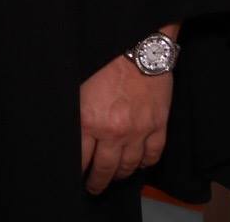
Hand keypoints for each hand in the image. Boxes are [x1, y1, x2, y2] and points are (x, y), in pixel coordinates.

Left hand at [79, 50, 171, 194]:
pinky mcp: (158, 125)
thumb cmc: (104, 57)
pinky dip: (146, 163)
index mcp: (89, 119)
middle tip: (93, 187)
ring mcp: (139, 130)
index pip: (81, 158)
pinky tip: (139, 164)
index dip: (78, 171)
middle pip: (104, 169)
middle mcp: (114, 131)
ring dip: (120, 174)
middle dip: (97, 182)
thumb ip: (77, 110)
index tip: (77, 176)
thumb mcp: (78, 84)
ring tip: (114, 176)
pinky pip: (153, 155)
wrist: (138, 43)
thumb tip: (71, 129)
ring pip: (129, 166)